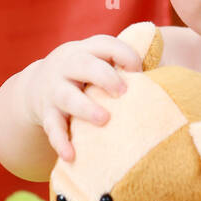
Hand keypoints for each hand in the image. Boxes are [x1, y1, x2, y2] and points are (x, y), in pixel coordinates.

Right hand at [22, 34, 142, 162]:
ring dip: (85, 108)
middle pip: (83, 65)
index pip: (105, 44)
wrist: (34, 88)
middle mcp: (67, 66)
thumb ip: (124, 68)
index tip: (139, 71)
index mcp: (85, 50)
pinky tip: (71, 155)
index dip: (125, 55)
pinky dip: (60, 142)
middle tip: (123, 93)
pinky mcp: (45, 113)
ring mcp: (54, 90)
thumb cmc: (83, 77)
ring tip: (104, 120)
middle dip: (105, 77)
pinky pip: (52, 127)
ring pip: (67, 96)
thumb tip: (167, 81)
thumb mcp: (97, 63)